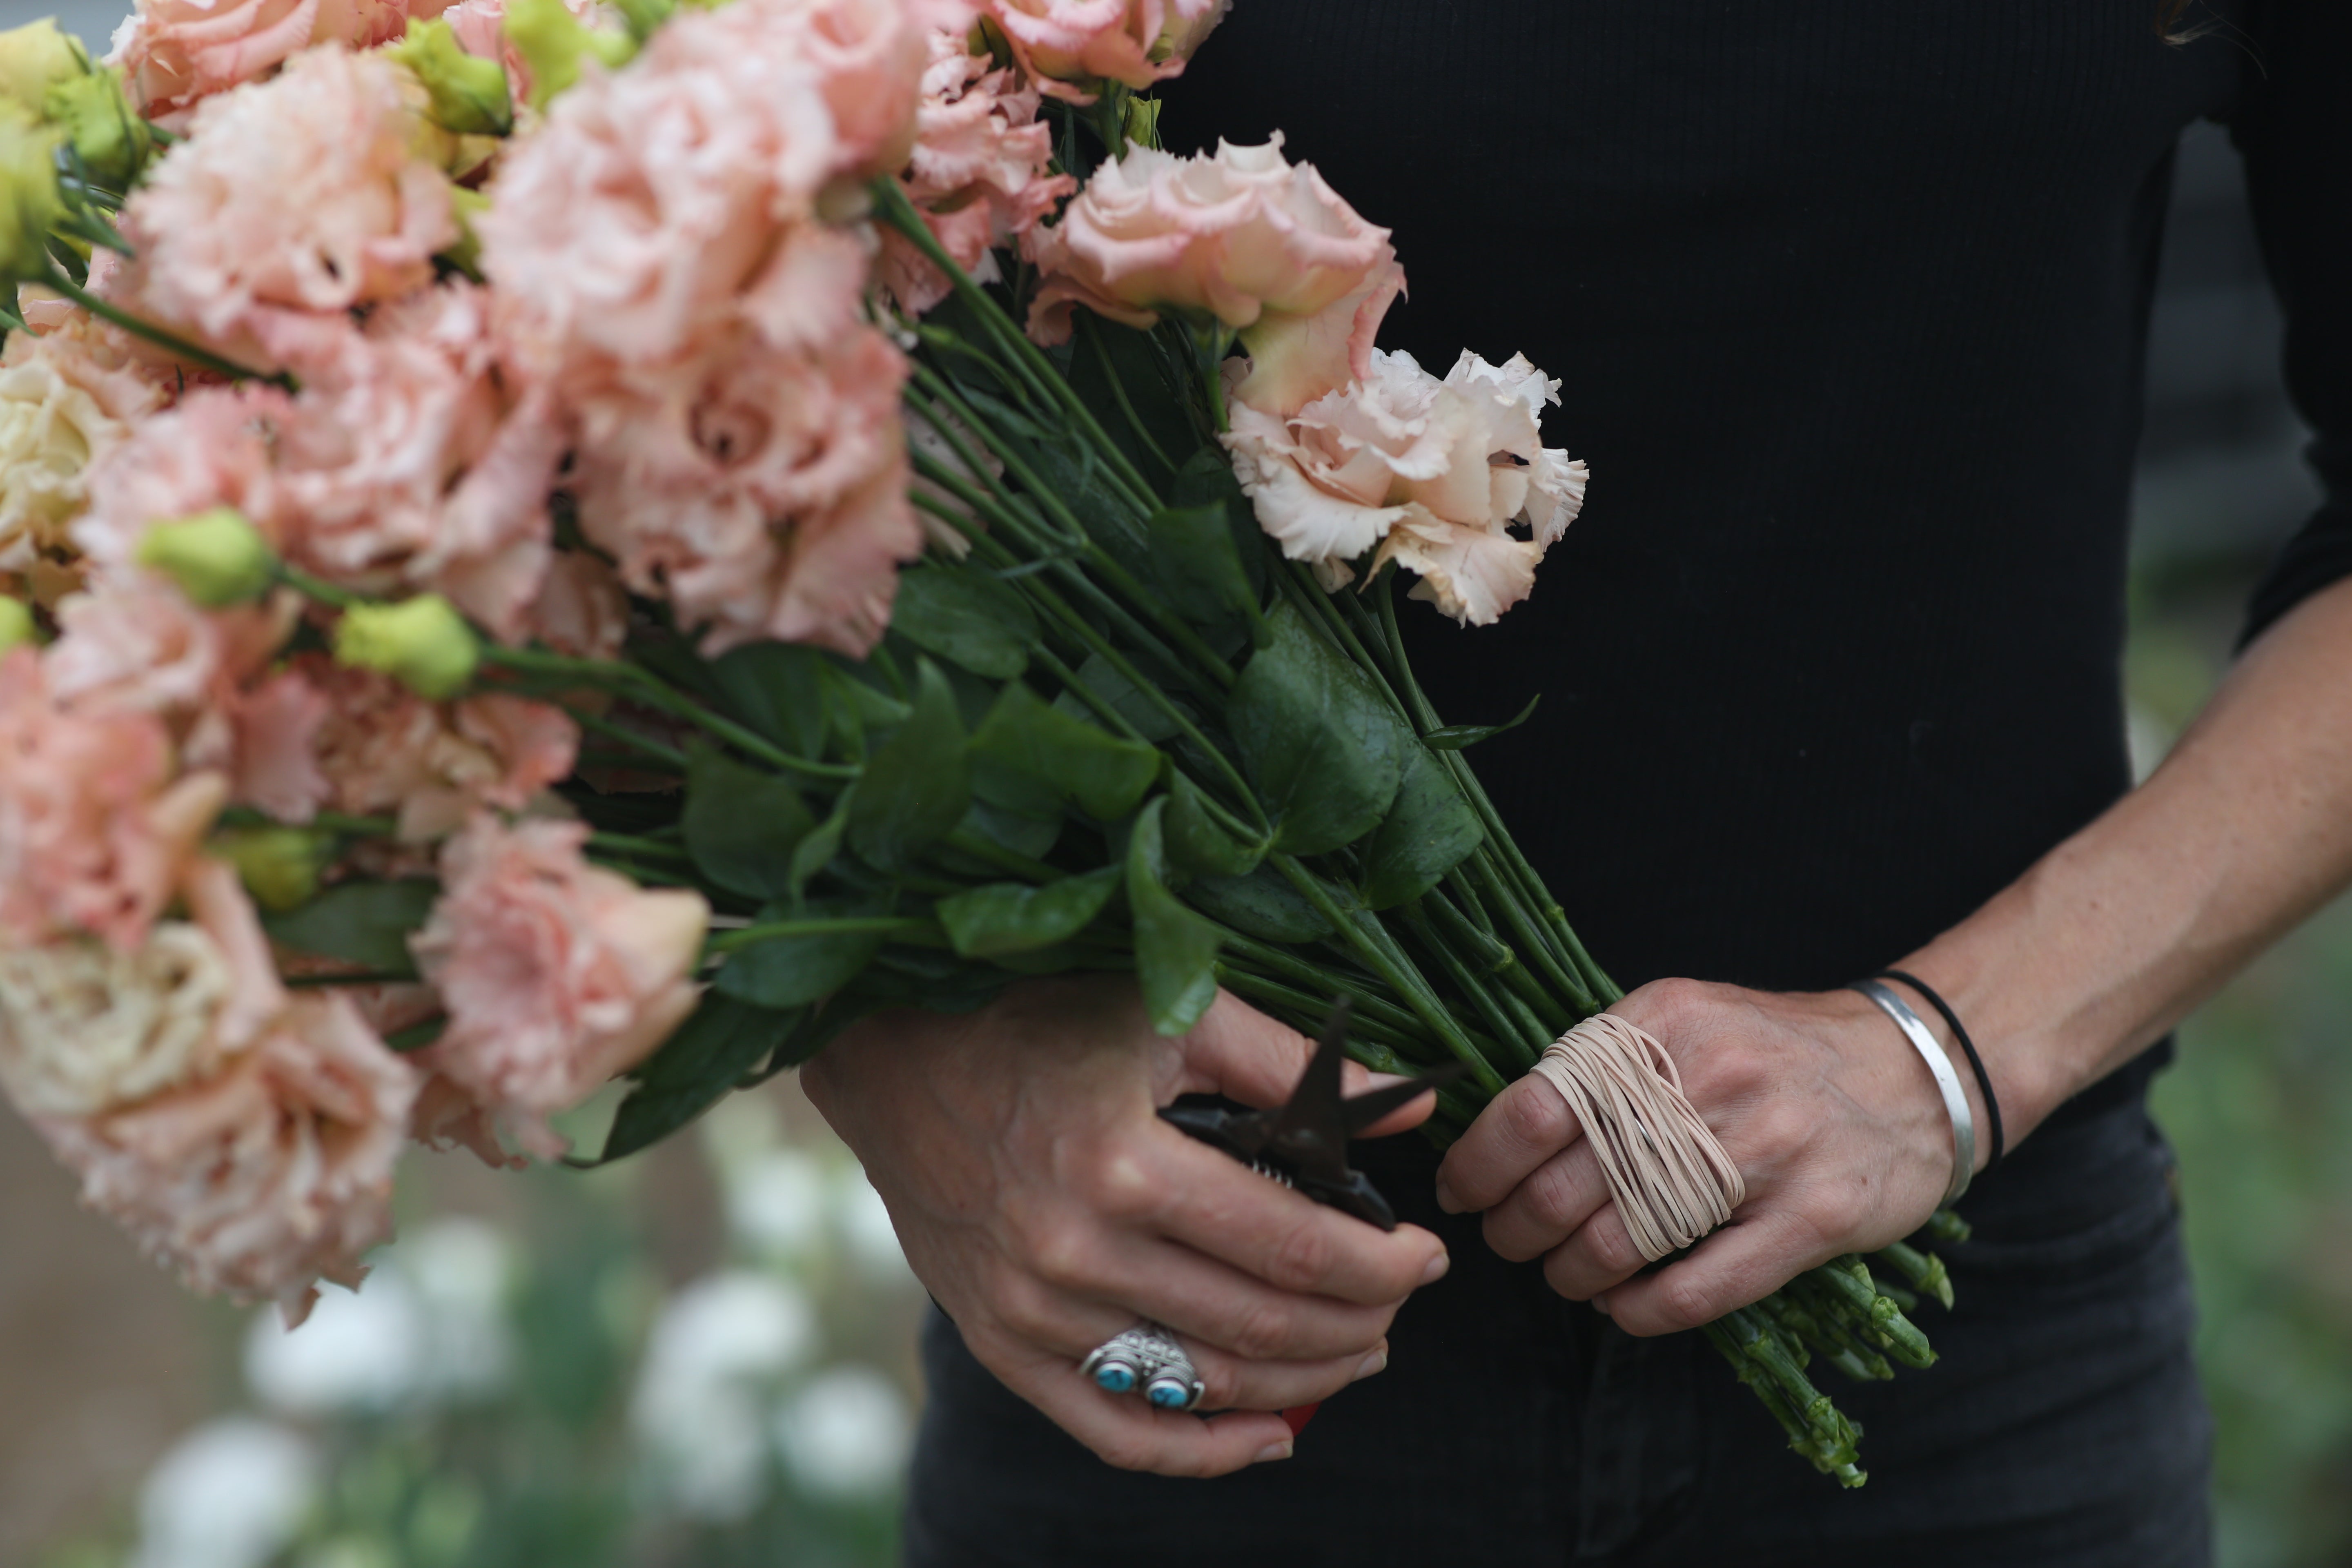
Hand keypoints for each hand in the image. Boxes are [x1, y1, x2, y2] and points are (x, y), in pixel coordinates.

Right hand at [801, 978, 1448, 1477]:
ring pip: (1204, 1386)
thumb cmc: (1035, 1015)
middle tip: (1398, 1303)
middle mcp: (1075, 1251)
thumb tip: (1414, 1108)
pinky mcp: (1002, 1343)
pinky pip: (1115, 1430)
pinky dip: (1202, 1451)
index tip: (1425, 1254)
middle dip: (1356, 1325)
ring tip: (1354, 1352)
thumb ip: (1291, 1066)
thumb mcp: (1167, 1012)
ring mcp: (1033, 1310)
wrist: (889, 1053)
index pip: (1293, 1248)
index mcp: (1124, 1164)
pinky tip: (1267, 1438)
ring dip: (1302, 1383)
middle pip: (1260, 1326)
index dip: (1379, 1265)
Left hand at [1434, 978, 1975, 1336]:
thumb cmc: (1775, 1051)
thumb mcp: (1683, 1022)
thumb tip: (1506, 1130)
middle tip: (1509, 1240)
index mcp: (1662, 1024)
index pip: (1534, 1107)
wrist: (1915, 1067)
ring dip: (1572, 1273)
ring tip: (1565, 1273)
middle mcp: (1709, 1080)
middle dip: (1516, 1229)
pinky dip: (1641, 1310)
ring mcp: (1766, 1151)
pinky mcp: (1814, 1217)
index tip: (1461, 1192)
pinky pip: (1699, 1289)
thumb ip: (1604, 1066)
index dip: (1479, 1163)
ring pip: (1624, 1242)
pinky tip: (1622, 1305)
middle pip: (1566, 1185)